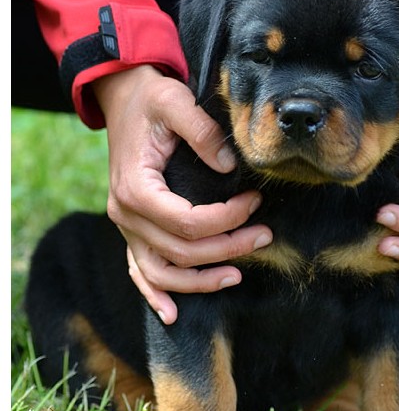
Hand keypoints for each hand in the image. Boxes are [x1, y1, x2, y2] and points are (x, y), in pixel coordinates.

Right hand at [93, 65, 272, 323]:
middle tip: (265, 235)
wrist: (122, 95)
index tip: (256, 202)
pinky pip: (139, 271)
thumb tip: (231, 168)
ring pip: (161, 273)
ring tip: (238, 275)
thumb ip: (202, 132)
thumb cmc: (150, 97)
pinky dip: (155, 294)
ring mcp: (126, 226)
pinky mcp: (131, 228)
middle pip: (181, 252)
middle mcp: (125, 214)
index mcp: (135, 188)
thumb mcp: (175, 101)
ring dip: (200, 281)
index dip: (228, 220)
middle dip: (229, 247)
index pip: (189, 223)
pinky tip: (172, 315)